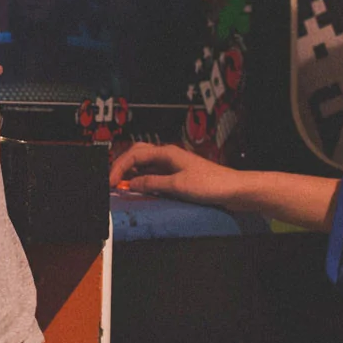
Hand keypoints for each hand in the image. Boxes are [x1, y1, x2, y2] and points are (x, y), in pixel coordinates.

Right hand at [109, 142, 239, 206]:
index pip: (133, 155)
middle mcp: (167, 155)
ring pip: (144, 164)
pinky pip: (154, 173)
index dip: (118, 168)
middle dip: (121, 166)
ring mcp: (172, 165)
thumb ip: (152, 183)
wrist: (233, 189)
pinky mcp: (177, 175)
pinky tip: (139, 187)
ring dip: (131, 172)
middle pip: (136, 154)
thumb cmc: (209, 184)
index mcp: (166, 152)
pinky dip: (142, 179)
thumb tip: (132, 183)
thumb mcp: (177, 186)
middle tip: (111, 181)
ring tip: (120, 185)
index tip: (109, 182)